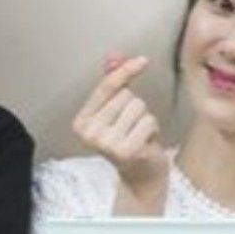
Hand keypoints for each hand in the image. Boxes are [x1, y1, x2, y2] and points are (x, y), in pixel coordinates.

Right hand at [74, 52, 167, 204]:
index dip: (126, 70)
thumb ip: (113, 83)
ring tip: (138, 135)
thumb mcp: (117, 111)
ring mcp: (106, 143)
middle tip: (132, 127)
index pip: (106, 87)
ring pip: (138, 107)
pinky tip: (145, 142)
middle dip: (136, 107)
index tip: (143, 60)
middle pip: (126, 95)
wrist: (140, 176)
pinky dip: (153, 129)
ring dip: (145, 119)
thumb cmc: (129, 141)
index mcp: (82, 122)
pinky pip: (148, 121)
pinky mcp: (126, 150)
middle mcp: (90, 133)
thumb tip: (114, 57)